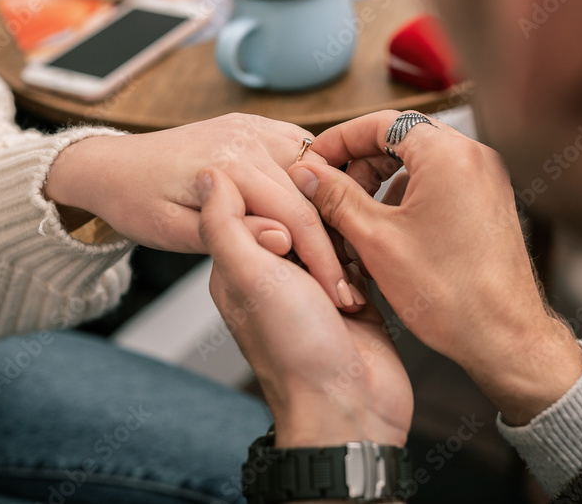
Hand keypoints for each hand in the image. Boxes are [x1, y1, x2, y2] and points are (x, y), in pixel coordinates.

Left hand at [44, 114, 354, 308]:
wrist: (110, 167)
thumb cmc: (133, 202)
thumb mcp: (173, 234)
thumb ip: (232, 236)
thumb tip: (284, 238)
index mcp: (229, 165)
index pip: (297, 217)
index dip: (324, 260)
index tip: (339, 293)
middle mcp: (246, 136)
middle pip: (314, 192)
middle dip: (334, 236)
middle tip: (347, 278)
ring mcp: (253, 125)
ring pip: (317, 165)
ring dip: (329, 202)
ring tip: (339, 247)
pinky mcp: (255, 125)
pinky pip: (303, 147)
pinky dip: (315, 177)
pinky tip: (318, 208)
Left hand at [198, 167, 411, 447]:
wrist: (349, 407)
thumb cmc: (296, 351)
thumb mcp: (251, 279)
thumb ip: (225, 225)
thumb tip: (210, 175)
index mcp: (239, 265)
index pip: (255, 203)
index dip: (279, 203)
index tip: (296, 223)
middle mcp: (274, 272)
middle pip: (296, 212)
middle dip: (318, 219)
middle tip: (331, 235)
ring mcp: (313, 283)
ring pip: (331, 229)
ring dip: (345, 236)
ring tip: (351, 256)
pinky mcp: (350, 293)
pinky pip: (359, 253)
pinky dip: (366, 253)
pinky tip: (370, 259)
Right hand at [289, 111, 581, 425]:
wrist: (506, 337)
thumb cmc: (452, 294)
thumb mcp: (376, 240)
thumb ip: (335, 197)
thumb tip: (308, 173)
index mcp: (447, 154)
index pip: (380, 122)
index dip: (338, 140)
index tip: (314, 162)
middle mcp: (473, 156)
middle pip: (400, 137)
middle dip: (359, 163)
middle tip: (330, 192)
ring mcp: (484, 178)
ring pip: (418, 162)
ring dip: (381, 182)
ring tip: (355, 219)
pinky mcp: (488, 201)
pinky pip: (439, 182)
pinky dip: (407, 197)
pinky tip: (387, 232)